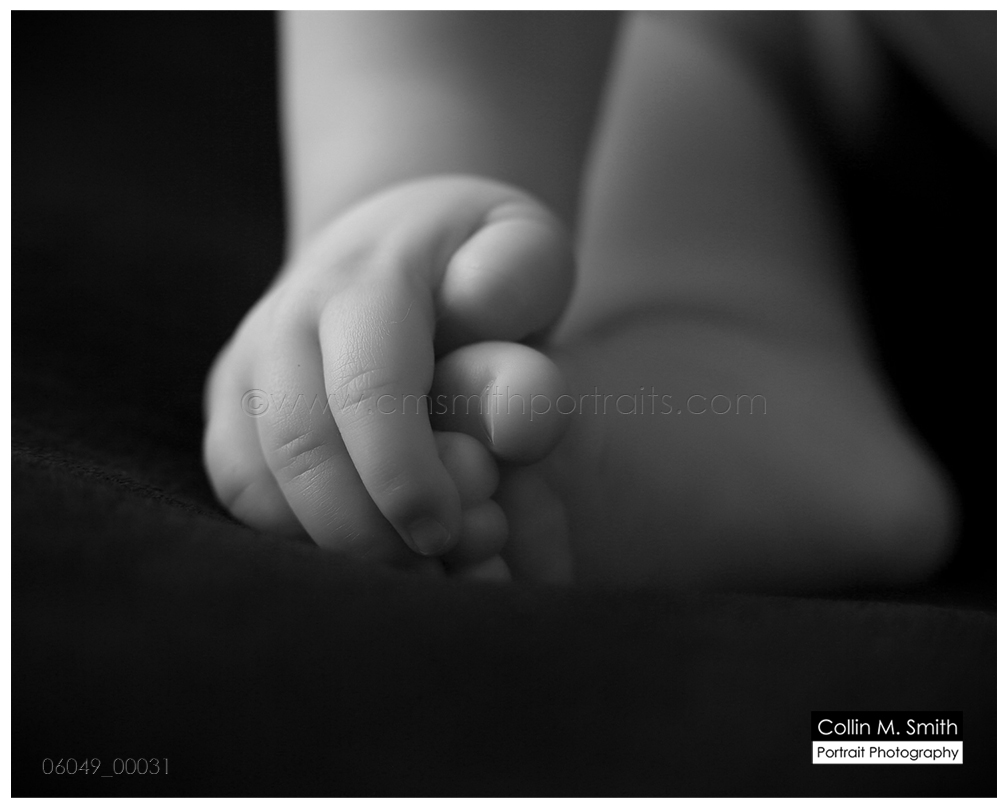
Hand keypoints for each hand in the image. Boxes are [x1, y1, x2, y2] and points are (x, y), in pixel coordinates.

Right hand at [203, 176, 572, 576]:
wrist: (396, 241)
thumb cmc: (478, 262)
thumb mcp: (526, 249)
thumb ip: (520, 287)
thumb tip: (491, 358)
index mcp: (364, 279)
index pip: (367, 386)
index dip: (402, 473)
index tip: (444, 532)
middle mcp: (287, 319)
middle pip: (299, 446)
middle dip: (364, 529)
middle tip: (430, 571)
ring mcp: (248, 364)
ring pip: (255, 482)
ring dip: (329, 545)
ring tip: (408, 569)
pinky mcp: (233, 407)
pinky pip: (243, 491)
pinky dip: (298, 538)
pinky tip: (366, 548)